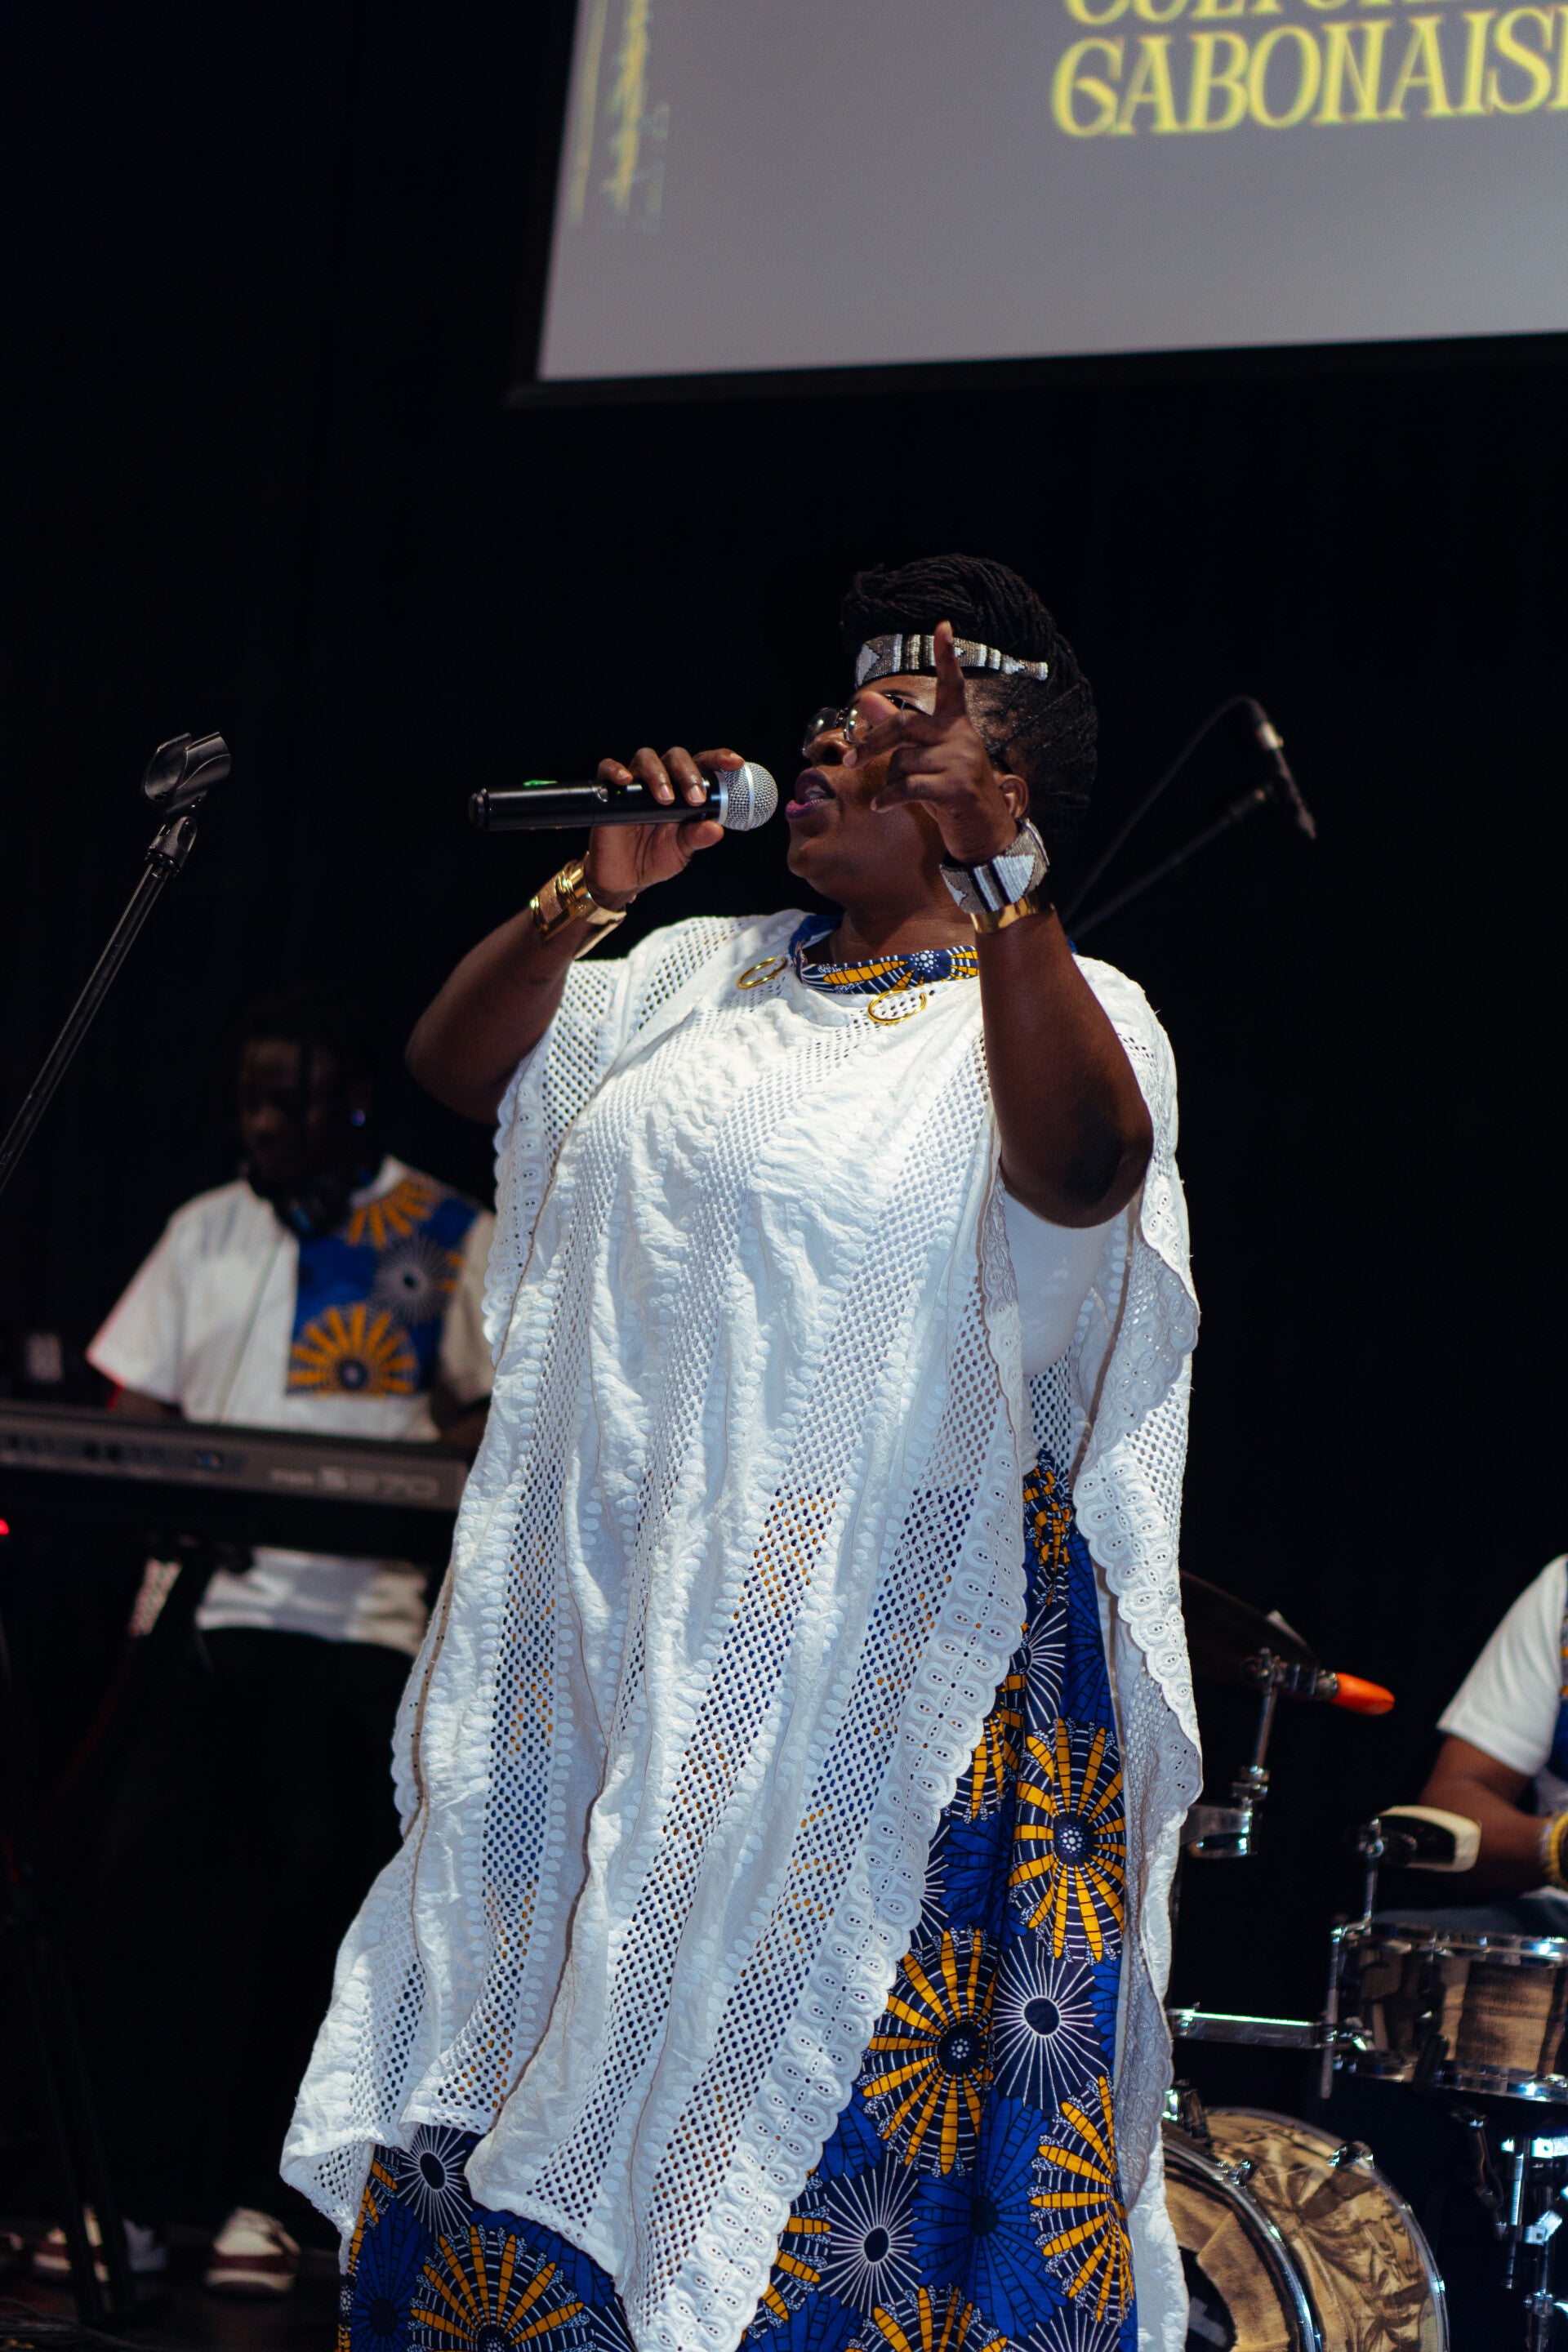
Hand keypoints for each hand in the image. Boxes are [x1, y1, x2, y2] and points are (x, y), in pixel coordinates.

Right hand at [582, 745, 735, 905]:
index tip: (735, 763)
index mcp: (684, 789)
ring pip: (646, 758)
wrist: (624, 877)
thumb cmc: (656, 857)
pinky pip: (608, 769)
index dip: (718, 759)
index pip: (702, 765)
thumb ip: (697, 837)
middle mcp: (661, 780)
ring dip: (659, 774)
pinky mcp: (610, 792)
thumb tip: (717, 829)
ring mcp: (635, 784)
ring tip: (665, 799)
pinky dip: (615, 770)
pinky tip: (626, 780)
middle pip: (675, 757)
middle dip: (688, 773)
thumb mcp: (682, 850)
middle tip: (695, 799)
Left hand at [844, 620, 1022, 865]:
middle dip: (872, 742)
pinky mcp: (955, 787)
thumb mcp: (926, 757)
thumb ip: (898, 729)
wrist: (985, 832)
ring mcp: (960, 761)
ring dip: (890, 782)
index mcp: (956, 725)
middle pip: (904, 725)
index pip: (953, 684)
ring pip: (902, 762)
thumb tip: (866, 699)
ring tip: (896, 796)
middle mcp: (960, 737)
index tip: (943, 626)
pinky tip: (879, 806)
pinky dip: (887, 798)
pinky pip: (906, 787)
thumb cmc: (951, 791)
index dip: (946, 656)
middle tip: (850, 759)